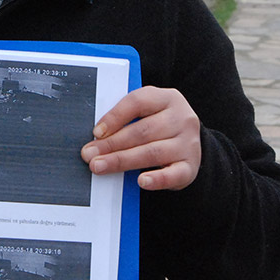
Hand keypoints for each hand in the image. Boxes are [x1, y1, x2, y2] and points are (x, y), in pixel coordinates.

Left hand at [80, 87, 200, 190]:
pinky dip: (157, 179)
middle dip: (111, 143)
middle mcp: (181, 118)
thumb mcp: (147, 113)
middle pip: (142, 130)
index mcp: (167, 98)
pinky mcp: (190, 166)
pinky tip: (142, 181)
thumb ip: (126, 119)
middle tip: (89, 154)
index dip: (115, 116)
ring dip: (122, 160)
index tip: (96, 132)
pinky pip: (174, 174)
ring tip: (100, 166)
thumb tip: (96, 137)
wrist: (189, 143)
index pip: (138, 102)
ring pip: (152, 152)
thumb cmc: (159, 125)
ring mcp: (188, 143)